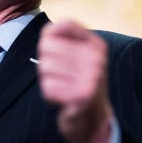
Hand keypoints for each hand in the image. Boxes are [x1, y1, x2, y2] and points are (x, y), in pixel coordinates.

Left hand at [37, 20, 113, 142]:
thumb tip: (48, 32)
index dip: (50, 37)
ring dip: (47, 79)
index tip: (55, 51)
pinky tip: (63, 98)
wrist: (93, 118)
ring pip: (45, 66)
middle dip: (46, 63)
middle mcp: (96, 57)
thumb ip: (63, 38)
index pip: (64, 24)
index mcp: (96, 45)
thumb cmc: (79, 82)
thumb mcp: (78, 55)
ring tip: (62, 86)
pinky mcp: (82, 95)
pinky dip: (50, 95)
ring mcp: (91, 76)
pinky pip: (48, 86)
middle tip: (60, 76)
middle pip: (47, 46)